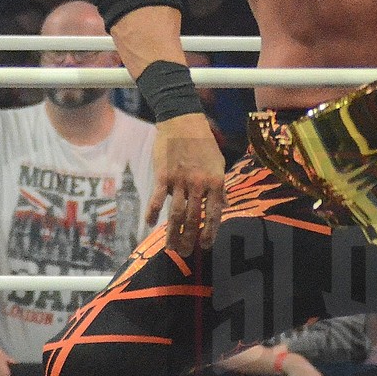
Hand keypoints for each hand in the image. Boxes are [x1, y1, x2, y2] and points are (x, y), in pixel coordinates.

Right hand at [147, 113, 226, 255]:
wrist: (183, 121)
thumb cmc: (203, 143)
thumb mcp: (219, 163)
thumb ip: (221, 186)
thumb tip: (227, 205)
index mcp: (215, 181)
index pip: (214, 213)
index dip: (210, 232)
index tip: (206, 246)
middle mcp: (199, 184)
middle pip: (194, 218)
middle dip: (190, 239)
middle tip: (185, 253)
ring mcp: (181, 180)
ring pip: (177, 214)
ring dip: (173, 233)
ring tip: (171, 247)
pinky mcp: (164, 175)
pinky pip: (158, 199)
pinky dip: (153, 213)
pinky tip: (149, 224)